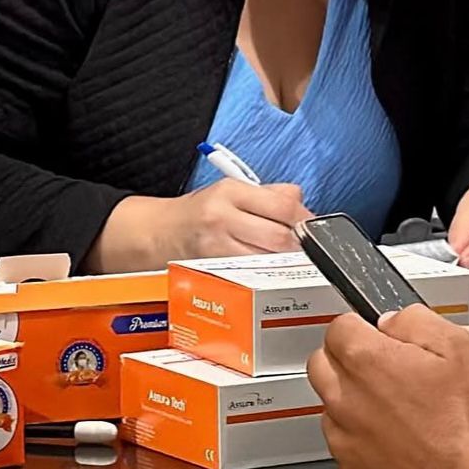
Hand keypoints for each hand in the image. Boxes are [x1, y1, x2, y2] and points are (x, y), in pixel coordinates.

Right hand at [89, 181, 312, 270]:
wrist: (154, 234)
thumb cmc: (197, 213)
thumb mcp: (230, 191)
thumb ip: (269, 195)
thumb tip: (302, 204)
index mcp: (230, 192)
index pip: (282, 206)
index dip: (306, 220)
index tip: (314, 227)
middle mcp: (221, 219)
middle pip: (278, 237)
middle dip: (299, 245)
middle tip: (308, 249)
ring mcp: (215, 249)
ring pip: (266, 260)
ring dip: (285, 264)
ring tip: (291, 262)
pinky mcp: (210, 273)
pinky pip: (248, 277)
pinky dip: (264, 276)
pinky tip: (270, 275)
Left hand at [307, 305, 468, 468]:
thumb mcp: (457, 346)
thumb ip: (414, 320)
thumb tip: (393, 321)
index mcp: (366, 361)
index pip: (337, 327)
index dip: (362, 328)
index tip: (378, 337)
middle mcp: (345, 399)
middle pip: (322, 364)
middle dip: (347, 361)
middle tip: (382, 369)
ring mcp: (344, 440)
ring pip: (332, 408)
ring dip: (354, 403)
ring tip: (398, 411)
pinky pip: (346, 449)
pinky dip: (364, 444)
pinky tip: (397, 443)